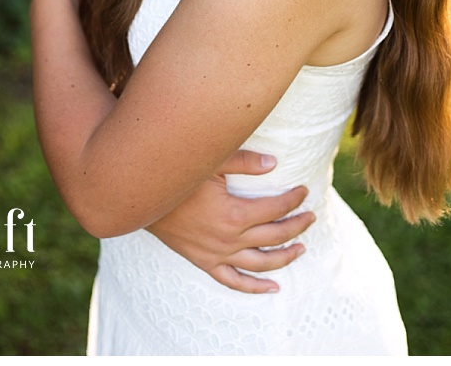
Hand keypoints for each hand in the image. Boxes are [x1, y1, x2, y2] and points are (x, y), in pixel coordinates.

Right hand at [146, 150, 314, 293]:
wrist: (141, 199)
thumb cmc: (176, 177)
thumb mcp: (209, 164)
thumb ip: (243, 162)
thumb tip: (274, 163)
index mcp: (234, 215)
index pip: (276, 208)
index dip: (294, 199)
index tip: (303, 191)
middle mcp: (229, 239)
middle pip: (275, 235)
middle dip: (298, 225)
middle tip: (310, 216)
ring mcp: (217, 254)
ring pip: (262, 262)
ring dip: (286, 256)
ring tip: (301, 247)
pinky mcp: (205, 262)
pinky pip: (233, 281)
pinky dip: (254, 287)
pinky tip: (273, 287)